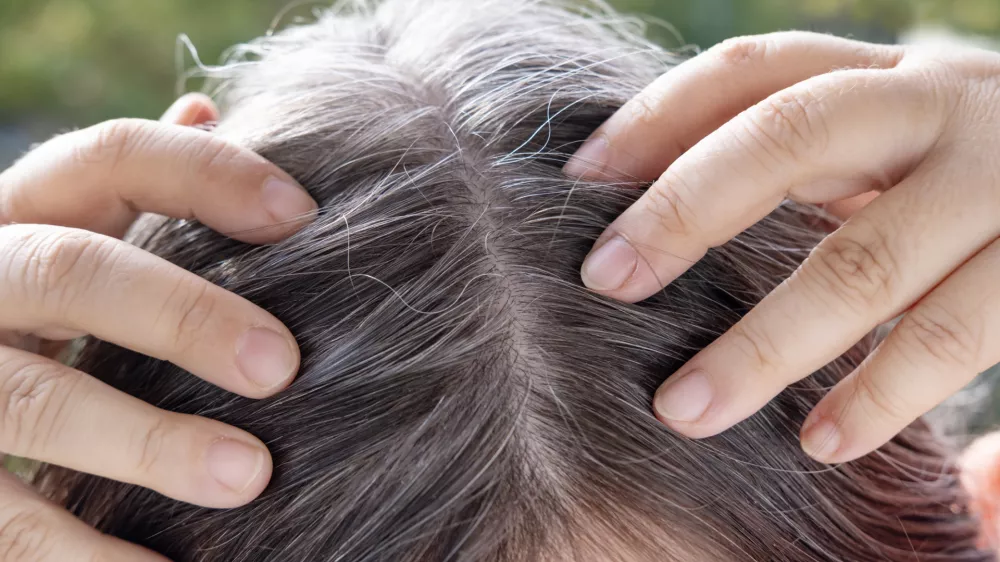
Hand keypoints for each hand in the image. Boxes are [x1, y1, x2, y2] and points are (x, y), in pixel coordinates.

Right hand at [0, 94, 316, 560]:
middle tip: (284, 366)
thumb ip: (129, 188)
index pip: (114, 156)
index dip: (209, 175)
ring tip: (249, 478)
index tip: (305, 214)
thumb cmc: (27, 298)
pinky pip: (5, 523)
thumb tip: (207, 105)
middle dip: (182, 314)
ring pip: (33, 402)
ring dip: (145, 442)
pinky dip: (86, 552)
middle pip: (74, 272)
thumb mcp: (63, 227)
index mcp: (25, 210)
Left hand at [565, 32, 999, 463]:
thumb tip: (648, 209)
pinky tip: (822, 441)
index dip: (658, 113)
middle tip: (604, 282)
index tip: (578, 176)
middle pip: (792, 134)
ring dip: (764, 346)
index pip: (753, 70)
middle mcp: (940, 105)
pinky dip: (883, 393)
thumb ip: (802, 169)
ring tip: (685, 411)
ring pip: (864, 260)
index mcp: (883, 77)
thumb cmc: (963, 179)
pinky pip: (953, 332)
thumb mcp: (887, 150)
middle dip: (686, 210)